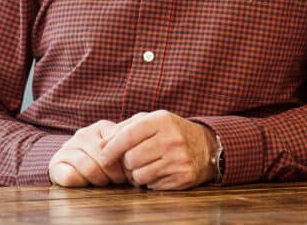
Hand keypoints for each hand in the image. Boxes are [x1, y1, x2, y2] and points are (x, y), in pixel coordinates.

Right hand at [48, 120, 127, 186]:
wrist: (74, 170)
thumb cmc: (106, 165)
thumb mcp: (120, 156)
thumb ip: (128, 152)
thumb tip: (140, 160)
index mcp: (101, 128)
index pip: (117, 145)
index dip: (125, 164)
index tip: (128, 174)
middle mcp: (83, 134)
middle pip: (104, 159)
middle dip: (114, 175)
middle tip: (116, 181)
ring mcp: (68, 147)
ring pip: (89, 168)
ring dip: (98, 181)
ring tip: (103, 182)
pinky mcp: (55, 163)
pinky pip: (70, 177)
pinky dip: (81, 184)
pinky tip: (85, 184)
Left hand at [98, 110, 217, 189]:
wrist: (206, 146)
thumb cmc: (170, 132)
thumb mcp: (150, 121)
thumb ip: (124, 129)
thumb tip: (101, 145)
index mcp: (161, 120)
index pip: (127, 136)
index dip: (111, 149)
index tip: (102, 157)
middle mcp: (171, 139)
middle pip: (131, 159)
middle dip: (127, 162)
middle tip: (134, 158)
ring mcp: (179, 159)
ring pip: (139, 175)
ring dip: (137, 174)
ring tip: (147, 165)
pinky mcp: (183, 177)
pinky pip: (152, 185)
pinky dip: (150, 181)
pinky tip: (159, 171)